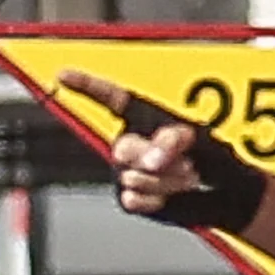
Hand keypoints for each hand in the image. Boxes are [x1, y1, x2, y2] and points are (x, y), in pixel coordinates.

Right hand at [66, 68, 231, 221]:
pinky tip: (170, 194)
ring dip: (167, 181)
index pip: (108, 97)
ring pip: (132, 178)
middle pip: (122, 148)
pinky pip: (134, 199)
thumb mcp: (193, 138)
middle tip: (185, 164)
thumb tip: (152, 158)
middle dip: (154, 157)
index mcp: (140, 117)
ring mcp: (124, 171)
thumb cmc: (205, 155)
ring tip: (186, 177)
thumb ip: (171, 140)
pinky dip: (157, 199)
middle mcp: (127, 143)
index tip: (62, 74)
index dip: (85, 85)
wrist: (212, 191)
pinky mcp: (128, 198)